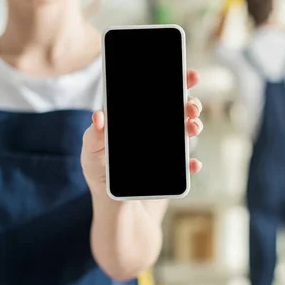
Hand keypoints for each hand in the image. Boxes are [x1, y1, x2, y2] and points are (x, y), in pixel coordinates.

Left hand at [81, 69, 203, 194]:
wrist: (114, 208)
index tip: (188, 75)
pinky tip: (192, 163)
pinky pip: (187, 164)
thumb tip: (99, 117)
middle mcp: (155, 131)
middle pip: (178, 109)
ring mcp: (167, 150)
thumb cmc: (100, 175)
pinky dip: (191, 163)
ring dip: (194, 126)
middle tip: (190, 106)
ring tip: (192, 127)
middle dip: (190, 102)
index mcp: (138, 120)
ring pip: (187, 131)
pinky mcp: (173, 172)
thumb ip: (93, 136)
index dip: (175, 82)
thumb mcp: (91, 153)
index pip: (157, 96)